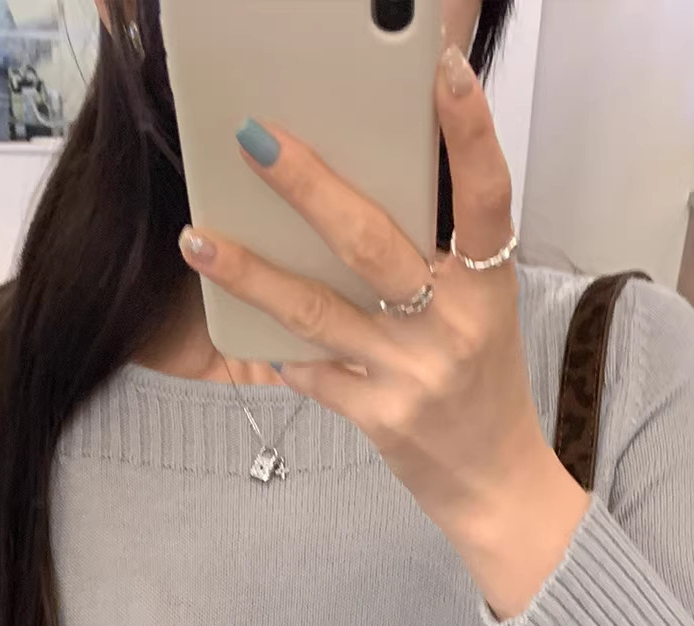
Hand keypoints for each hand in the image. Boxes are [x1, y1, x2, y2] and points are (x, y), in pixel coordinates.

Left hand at [178, 43, 587, 617]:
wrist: (495, 484)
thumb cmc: (483, 382)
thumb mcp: (483, 310)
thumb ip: (439, 254)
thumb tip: (372, 184)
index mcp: (488, 286)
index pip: (486, 198)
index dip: (469, 133)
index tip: (442, 72)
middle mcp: (452, 326)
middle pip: (372, 242)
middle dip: (308, 186)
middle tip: (255, 140)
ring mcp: (411, 375)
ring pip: (317, 310)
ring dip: (251, 272)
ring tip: (198, 239)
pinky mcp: (377, 419)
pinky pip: (311, 372)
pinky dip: (279, 350)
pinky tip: (244, 327)